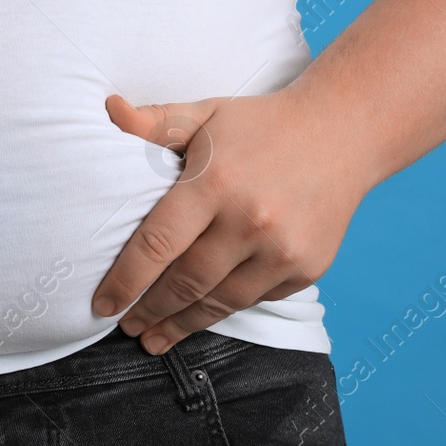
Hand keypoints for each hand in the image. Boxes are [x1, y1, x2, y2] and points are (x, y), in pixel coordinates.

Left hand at [90, 90, 371, 354]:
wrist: (343, 132)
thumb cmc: (261, 124)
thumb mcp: (206, 114)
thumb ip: (154, 122)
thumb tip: (109, 108)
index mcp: (215, 183)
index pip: (158, 244)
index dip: (126, 281)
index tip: (103, 304)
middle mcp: (250, 221)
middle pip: (186, 283)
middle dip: (150, 311)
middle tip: (126, 327)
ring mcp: (282, 250)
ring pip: (220, 302)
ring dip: (183, 324)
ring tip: (155, 337)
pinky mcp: (307, 268)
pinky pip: (255, 298)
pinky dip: (225, 308)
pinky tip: (202, 314)